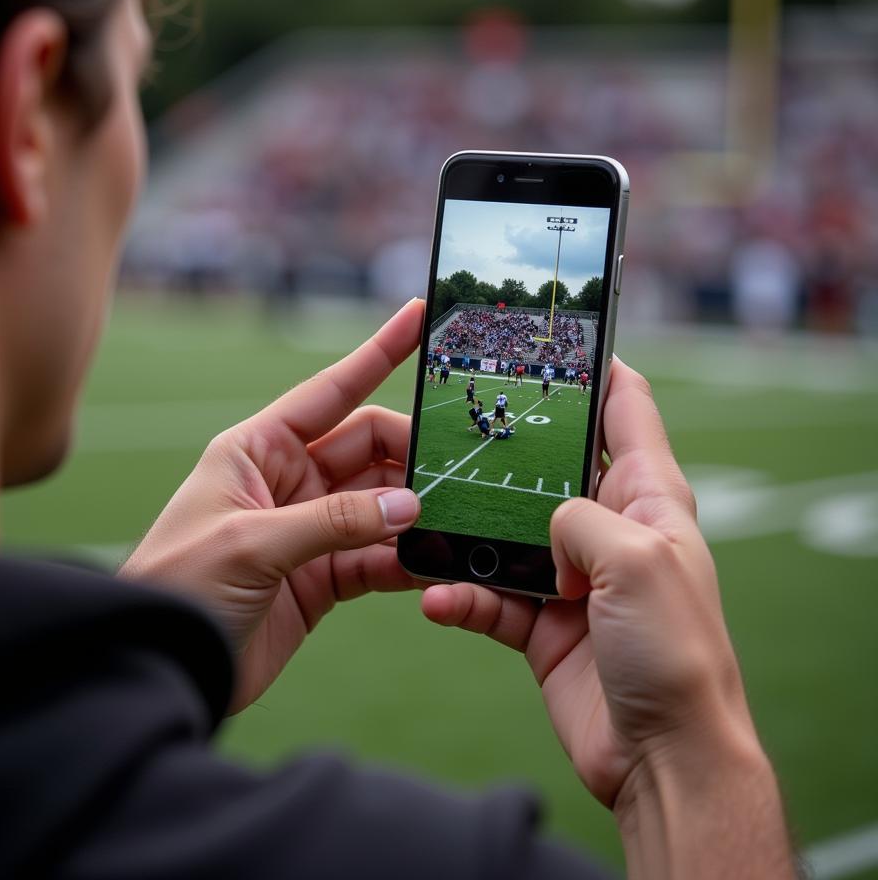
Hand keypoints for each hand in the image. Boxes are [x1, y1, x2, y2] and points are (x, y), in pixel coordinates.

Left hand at [120, 300, 424, 711]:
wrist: (164, 666)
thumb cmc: (180, 585)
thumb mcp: (252, 542)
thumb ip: (334, 521)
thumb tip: (410, 505)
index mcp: (257, 448)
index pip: (330, 391)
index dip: (377, 352)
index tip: (417, 316)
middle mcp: (286, 480)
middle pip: (365, 447)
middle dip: (409, 453)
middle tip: (453, 471)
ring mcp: (308, 528)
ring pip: (378, 503)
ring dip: (413, 511)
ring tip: (455, 519)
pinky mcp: (321, 577)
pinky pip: (375, 556)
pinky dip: (404, 559)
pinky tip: (433, 564)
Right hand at [420, 358, 757, 807]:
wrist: (660, 756)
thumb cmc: (673, 650)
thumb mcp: (637, 559)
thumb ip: (580, 516)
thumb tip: (545, 523)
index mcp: (648, 497)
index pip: (625, 408)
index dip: (593, 366)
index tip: (547, 337)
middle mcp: (607, 529)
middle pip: (547, 465)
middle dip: (502, 446)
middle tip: (450, 421)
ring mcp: (570, 576)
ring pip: (502, 532)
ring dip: (461, 532)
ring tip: (420, 523)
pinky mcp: (539, 622)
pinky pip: (486, 595)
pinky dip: (458, 595)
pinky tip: (436, 598)